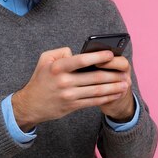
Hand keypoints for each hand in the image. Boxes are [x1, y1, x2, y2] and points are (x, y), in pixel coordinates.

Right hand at [11, 47, 132, 130]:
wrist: (31, 104)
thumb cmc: (40, 79)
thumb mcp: (44, 60)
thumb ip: (60, 52)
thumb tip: (76, 52)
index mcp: (58, 68)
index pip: (81, 60)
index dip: (98, 57)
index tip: (111, 54)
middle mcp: (64, 82)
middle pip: (94, 77)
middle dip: (113, 75)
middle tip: (125, 72)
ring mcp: (69, 95)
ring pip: (97, 91)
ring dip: (113, 87)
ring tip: (125, 84)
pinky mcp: (72, 106)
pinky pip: (93, 101)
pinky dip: (106, 98)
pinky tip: (115, 94)